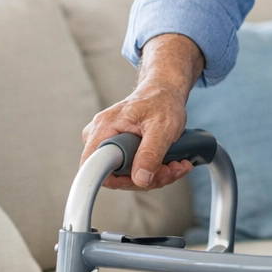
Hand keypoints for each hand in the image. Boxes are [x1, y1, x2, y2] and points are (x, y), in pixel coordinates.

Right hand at [79, 33, 202, 189]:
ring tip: (177, 165)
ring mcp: (109, 142)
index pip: (94, 167)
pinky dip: (154, 169)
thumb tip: (140, 179)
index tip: (142, 181)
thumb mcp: (162, 126)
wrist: (165, 90)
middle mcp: (100, 136)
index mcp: (104, 128)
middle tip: (172, 169)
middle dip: (148, 177)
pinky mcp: (119, 147)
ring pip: (127, 174)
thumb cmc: (162, 101)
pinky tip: (172, 164)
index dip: (117, 180)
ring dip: (155, 175)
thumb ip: (150, 153)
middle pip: (115, 175)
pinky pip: (132, 168)